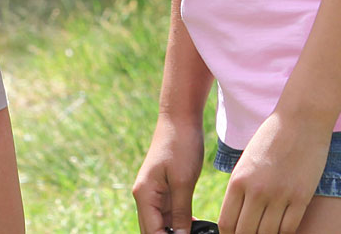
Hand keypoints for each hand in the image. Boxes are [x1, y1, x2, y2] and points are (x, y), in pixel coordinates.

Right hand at [132, 112, 205, 232]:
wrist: (180, 117)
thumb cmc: (180, 144)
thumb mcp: (184, 181)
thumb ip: (180, 212)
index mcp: (144, 195)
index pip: (151, 232)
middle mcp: (144, 196)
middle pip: (153, 230)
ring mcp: (153, 192)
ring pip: (161, 223)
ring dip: (176, 231)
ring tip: (197, 232)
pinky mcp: (164, 187)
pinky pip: (168, 211)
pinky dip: (180, 220)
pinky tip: (196, 224)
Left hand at [217, 110, 329, 233]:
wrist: (302, 117)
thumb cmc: (272, 136)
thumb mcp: (247, 160)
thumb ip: (241, 188)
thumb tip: (237, 216)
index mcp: (239, 180)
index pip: (226, 224)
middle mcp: (257, 190)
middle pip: (245, 233)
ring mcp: (280, 195)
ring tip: (265, 231)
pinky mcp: (301, 197)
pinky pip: (289, 228)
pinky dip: (284, 233)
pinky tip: (282, 229)